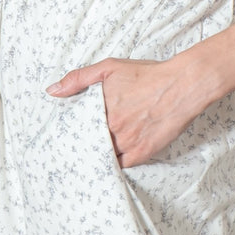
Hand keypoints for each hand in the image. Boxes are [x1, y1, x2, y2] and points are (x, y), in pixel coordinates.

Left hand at [46, 56, 199, 167]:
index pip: (76, 129)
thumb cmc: (148, 75)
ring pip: (103, 157)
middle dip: (82, 147)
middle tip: (72, 152)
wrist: (182, 85)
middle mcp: (112, 129)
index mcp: (101, 110)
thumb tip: (52, 91)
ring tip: (89, 158)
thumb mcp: (110, 68)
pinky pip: (121, 166)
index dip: (72, 134)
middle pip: (89, 144)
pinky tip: (109, 161)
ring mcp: (128, 143)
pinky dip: (114, 164)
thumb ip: (79, 78)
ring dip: (97, 156)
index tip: (63, 138)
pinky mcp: (143, 153)